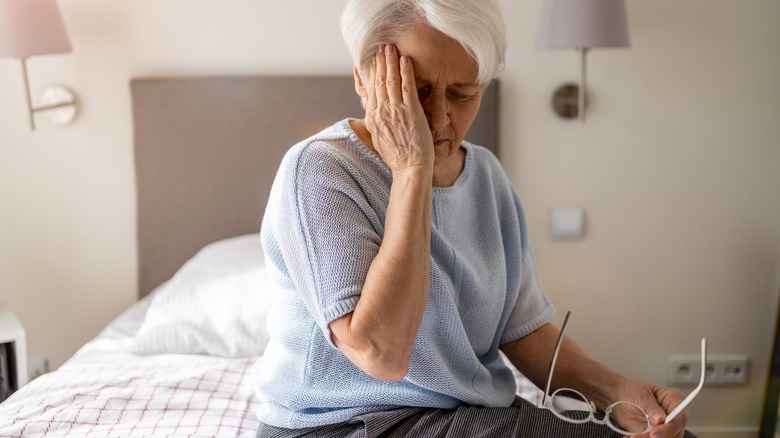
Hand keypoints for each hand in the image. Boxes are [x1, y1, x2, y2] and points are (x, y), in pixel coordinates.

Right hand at [362, 44, 433, 177]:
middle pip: (378, 81)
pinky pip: (407, 87)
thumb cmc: (398, 158)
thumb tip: (373, 116)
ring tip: (390, 47)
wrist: (410, 169)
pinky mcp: (411, 112)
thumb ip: (377, 124)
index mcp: (374, 118)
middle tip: (380, 47)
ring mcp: (396, 111)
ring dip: (390, 61)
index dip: (371, 73)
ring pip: (391, 81)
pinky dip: (406, 72)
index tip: (373, 60)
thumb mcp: (380, 139)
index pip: (371, 90)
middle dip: (379, 62)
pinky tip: (406, 60)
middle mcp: (382, 112)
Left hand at [616, 380, 687, 437]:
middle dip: (659, 437)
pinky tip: (631, 437)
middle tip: (640, 437)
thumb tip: (661, 420)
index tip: (654, 434)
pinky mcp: (656, 435)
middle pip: (675, 433)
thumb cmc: (633, 391)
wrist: (620, 396)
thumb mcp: (642, 396)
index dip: (669, 428)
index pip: (680, 418)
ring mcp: (665, 427)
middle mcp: (673, 416)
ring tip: (633, 436)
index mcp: (674, 400)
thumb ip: (652, 408)